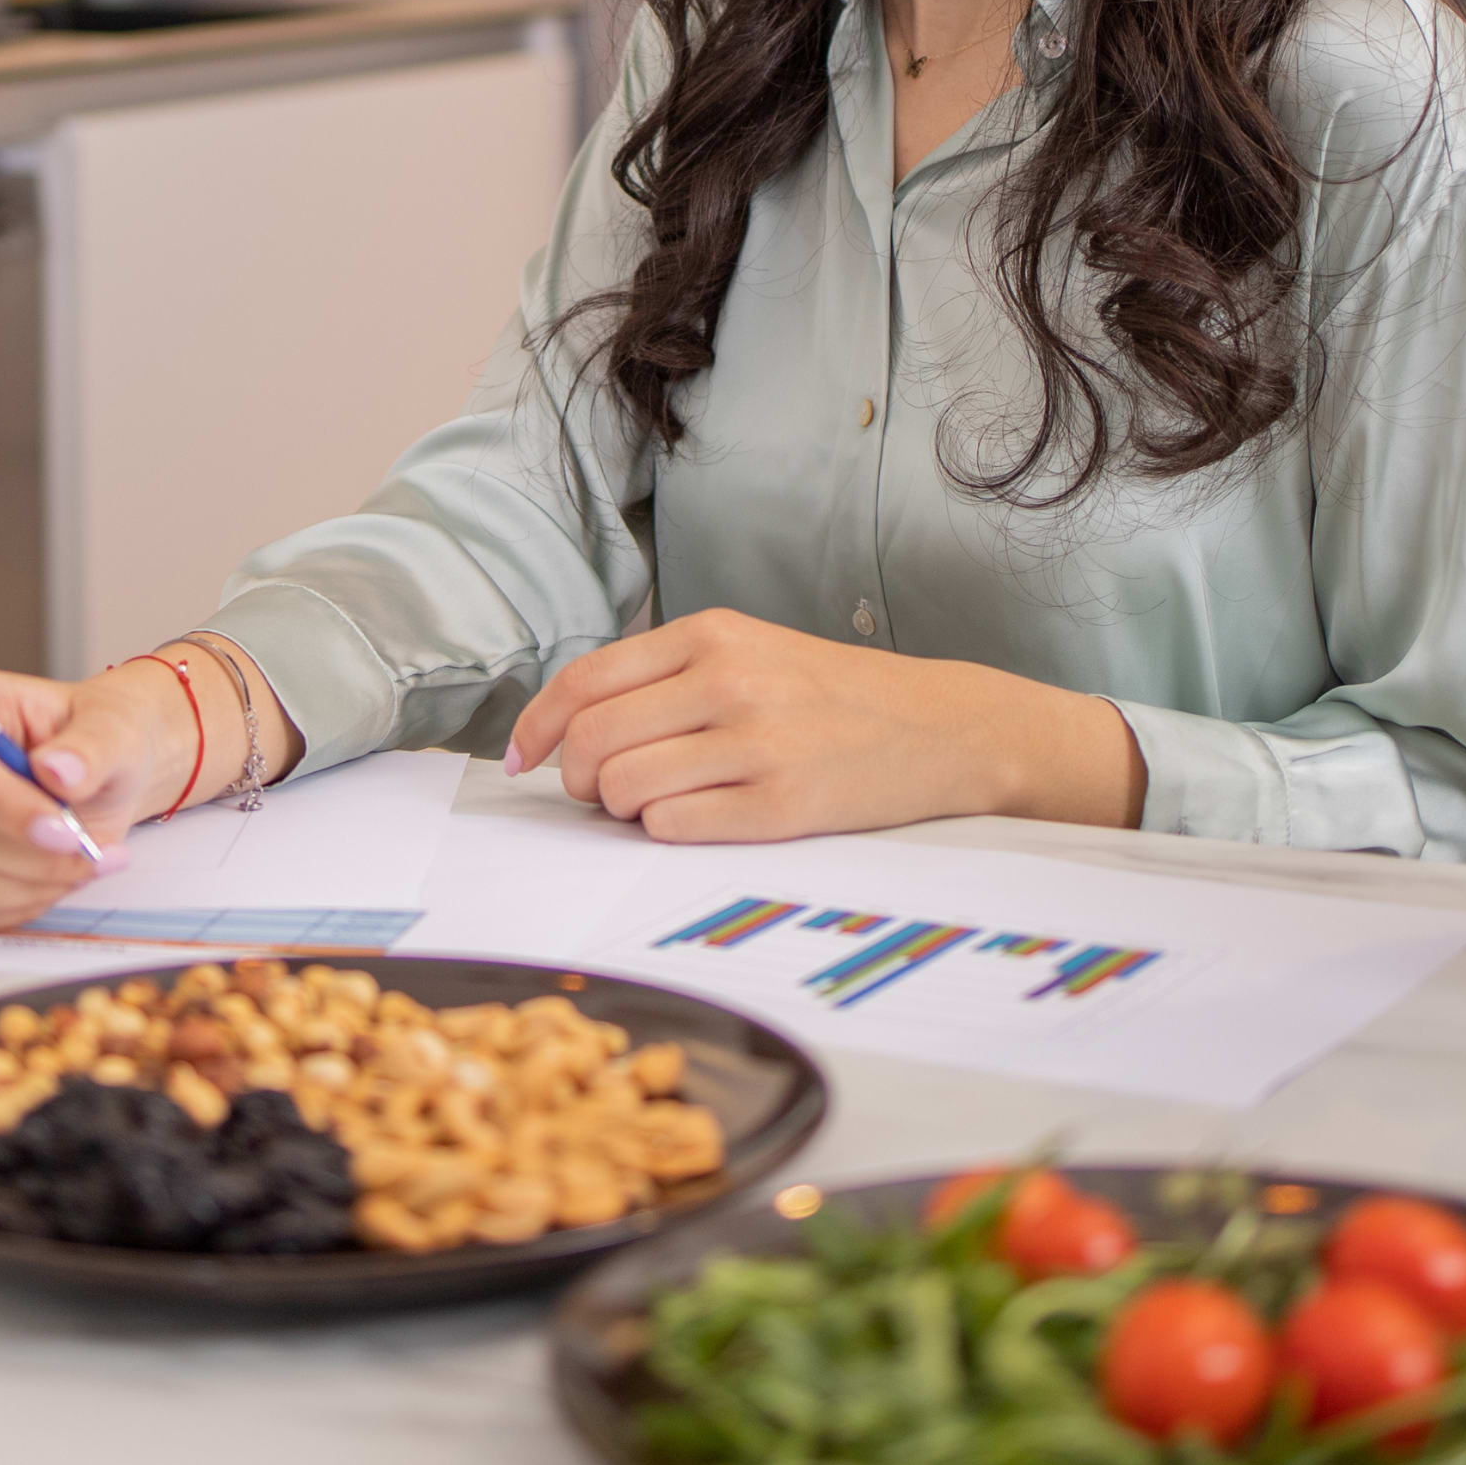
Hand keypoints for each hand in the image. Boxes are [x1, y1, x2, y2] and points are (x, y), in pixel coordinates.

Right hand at [0, 661, 182, 930]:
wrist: (100, 777)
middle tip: (91, 854)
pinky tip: (51, 879)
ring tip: (80, 864)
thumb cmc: (98, 741)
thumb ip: (92, 747)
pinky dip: (15, 904)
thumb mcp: (116, 731)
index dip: (0, 804)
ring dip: (25, 886)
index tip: (63, 831)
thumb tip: (58, 769)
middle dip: (29, 857)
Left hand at [501, 608, 1144, 841]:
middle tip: (600, 792)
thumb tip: (572, 724)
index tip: (522, 758)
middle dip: (577, 778)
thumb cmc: (836, 696)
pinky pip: (673, 826)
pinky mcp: (782, 806)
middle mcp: (730, 680)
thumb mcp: (752, 651)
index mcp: (713, 634)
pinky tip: (696, 818)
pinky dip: (664, 830)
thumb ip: (669, 675)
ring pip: (625, 787)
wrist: (944, 728)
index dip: (538, 726)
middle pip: (593, 739)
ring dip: (622, 808)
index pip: (586, 680)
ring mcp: (757, 744)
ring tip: (656, 804)